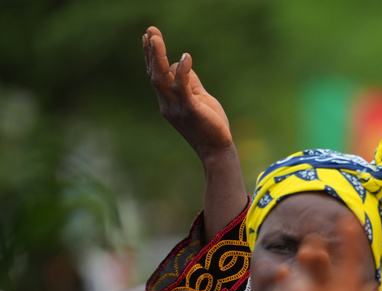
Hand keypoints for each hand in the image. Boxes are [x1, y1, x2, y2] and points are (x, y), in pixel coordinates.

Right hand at [143, 26, 233, 161]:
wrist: (217, 151)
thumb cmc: (211, 127)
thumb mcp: (200, 100)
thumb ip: (192, 83)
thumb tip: (184, 65)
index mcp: (169, 102)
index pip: (156, 76)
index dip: (151, 57)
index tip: (147, 38)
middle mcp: (168, 104)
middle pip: (155, 74)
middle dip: (151, 52)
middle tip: (150, 31)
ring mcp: (176, 107)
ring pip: (162, 79)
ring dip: (158, 57)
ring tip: (155, 38)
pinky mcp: (190, 110)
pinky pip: (183, 88)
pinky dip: (183, 72)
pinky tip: (186, 56)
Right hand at [257, 234, 377, 290]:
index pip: (349, 270)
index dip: (350, 246)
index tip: (349, 222)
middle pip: (319, 271)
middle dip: (317, 257)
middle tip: (315, 247)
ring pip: (297, 282)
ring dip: (299, 271)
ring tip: (301, 262)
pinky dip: (278, 289)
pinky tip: (281, 280)